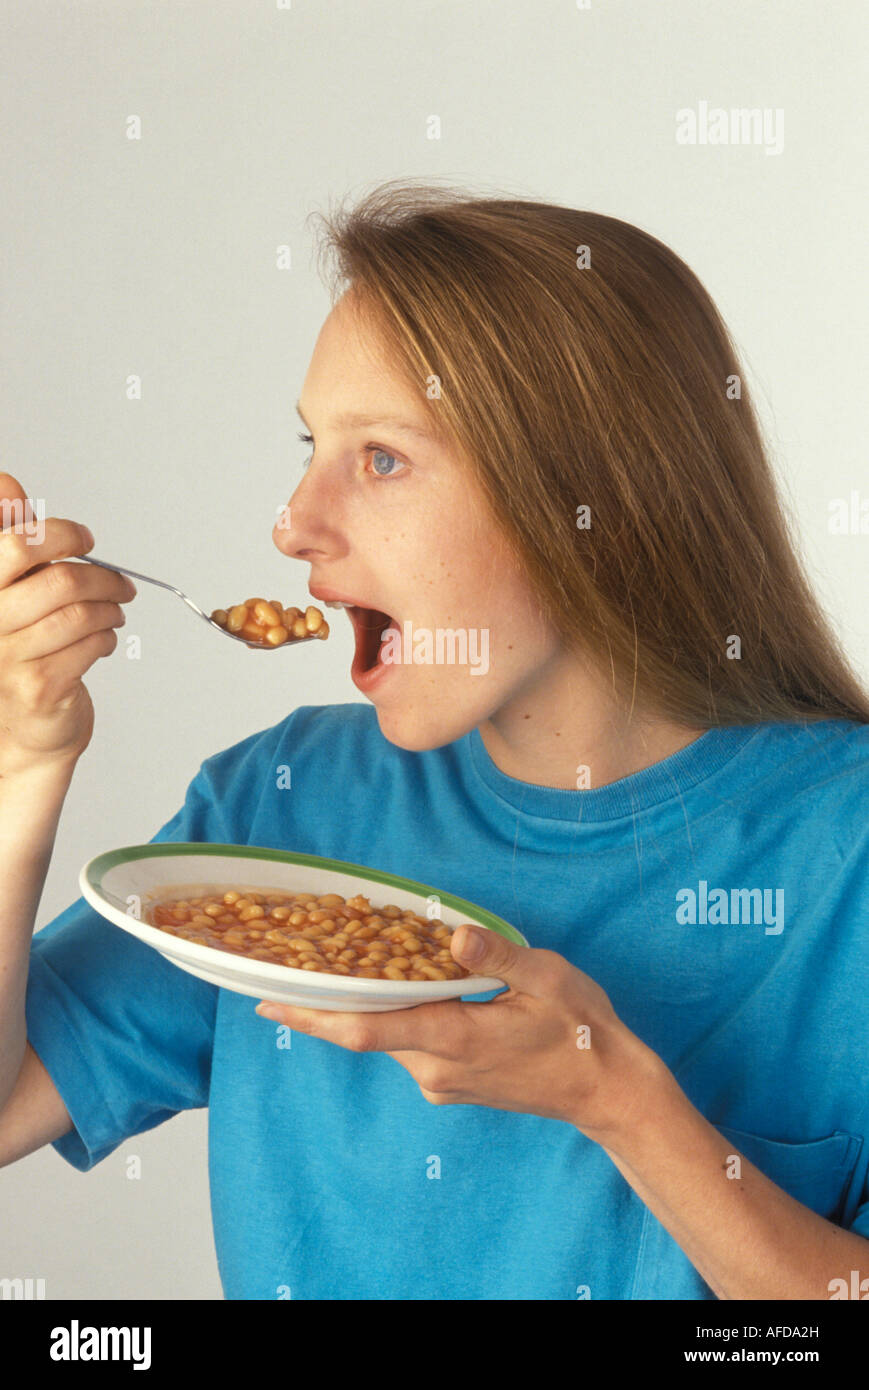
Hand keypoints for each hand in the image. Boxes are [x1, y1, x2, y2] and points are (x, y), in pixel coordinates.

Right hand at [0, 473, 135, 775]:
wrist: (19, 728)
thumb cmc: (15, 650)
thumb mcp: (8, 588)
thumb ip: (8, 537)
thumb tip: (6, 484)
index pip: (17, 544)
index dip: (60, 535)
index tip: (83, 539)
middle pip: (60, 580)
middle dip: (102, 578)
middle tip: (120, 584)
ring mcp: (7, 658)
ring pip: (81, 615)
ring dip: (111, 610)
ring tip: (116, 612)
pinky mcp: (38, 687)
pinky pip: (89, 647)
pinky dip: (107, 639)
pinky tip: (104, 640)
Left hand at [256, 924, 666, 1139]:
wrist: (606, 1090)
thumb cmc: (581, 1030)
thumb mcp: (547, 979)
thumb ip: (497, 957)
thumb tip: (454, 937)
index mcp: (455, 1039)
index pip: (367, 1029)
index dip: (313, 1016)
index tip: (269, 1002)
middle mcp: (436, 1068)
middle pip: (366, 1030)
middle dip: (326, 1001)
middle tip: (282, 970)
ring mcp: (441, 1081)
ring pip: (387, 1036)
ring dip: (362, 1004)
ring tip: (334, 964)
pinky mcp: (450, 1082)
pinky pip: (408, 1043)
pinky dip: (393, 1016)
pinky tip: (393, 986)